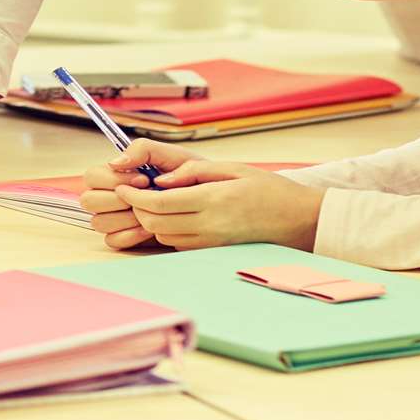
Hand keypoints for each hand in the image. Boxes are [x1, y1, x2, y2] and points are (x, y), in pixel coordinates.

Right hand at [78, 140, 205, 249]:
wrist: (211, 202)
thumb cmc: (192, 177)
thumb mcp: (172, 156)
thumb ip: (143, 150)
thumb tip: (116, 162)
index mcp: (117, 175)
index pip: (92, 176)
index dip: (113, 180)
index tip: (143, 180)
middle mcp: (111, 196)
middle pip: (89, 200)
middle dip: (116, 200)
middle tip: (145, 198)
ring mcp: (116, 218)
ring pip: (98, 222)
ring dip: (124, 218)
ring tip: (150, 214)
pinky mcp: (125, 238)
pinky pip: (113, 240)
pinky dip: (130, 235)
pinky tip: (149, 230)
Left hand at [114, 160, 325, 250]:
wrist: (297, 220)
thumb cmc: (267, 189)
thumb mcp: (231, 168)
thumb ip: (193, 173)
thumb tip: (160, 181)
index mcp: (212, 201)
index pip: (159, 203)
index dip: (134, 196)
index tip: (122, 187)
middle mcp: (209, 226)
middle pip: (155, 222)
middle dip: (137, 208)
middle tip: (132, 192)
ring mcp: (211, 242)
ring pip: (163, 234)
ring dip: (151, 219)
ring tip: (153, 201)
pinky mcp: (212, 250)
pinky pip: (178, 242)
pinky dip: (167, 229)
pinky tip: (173, 214)